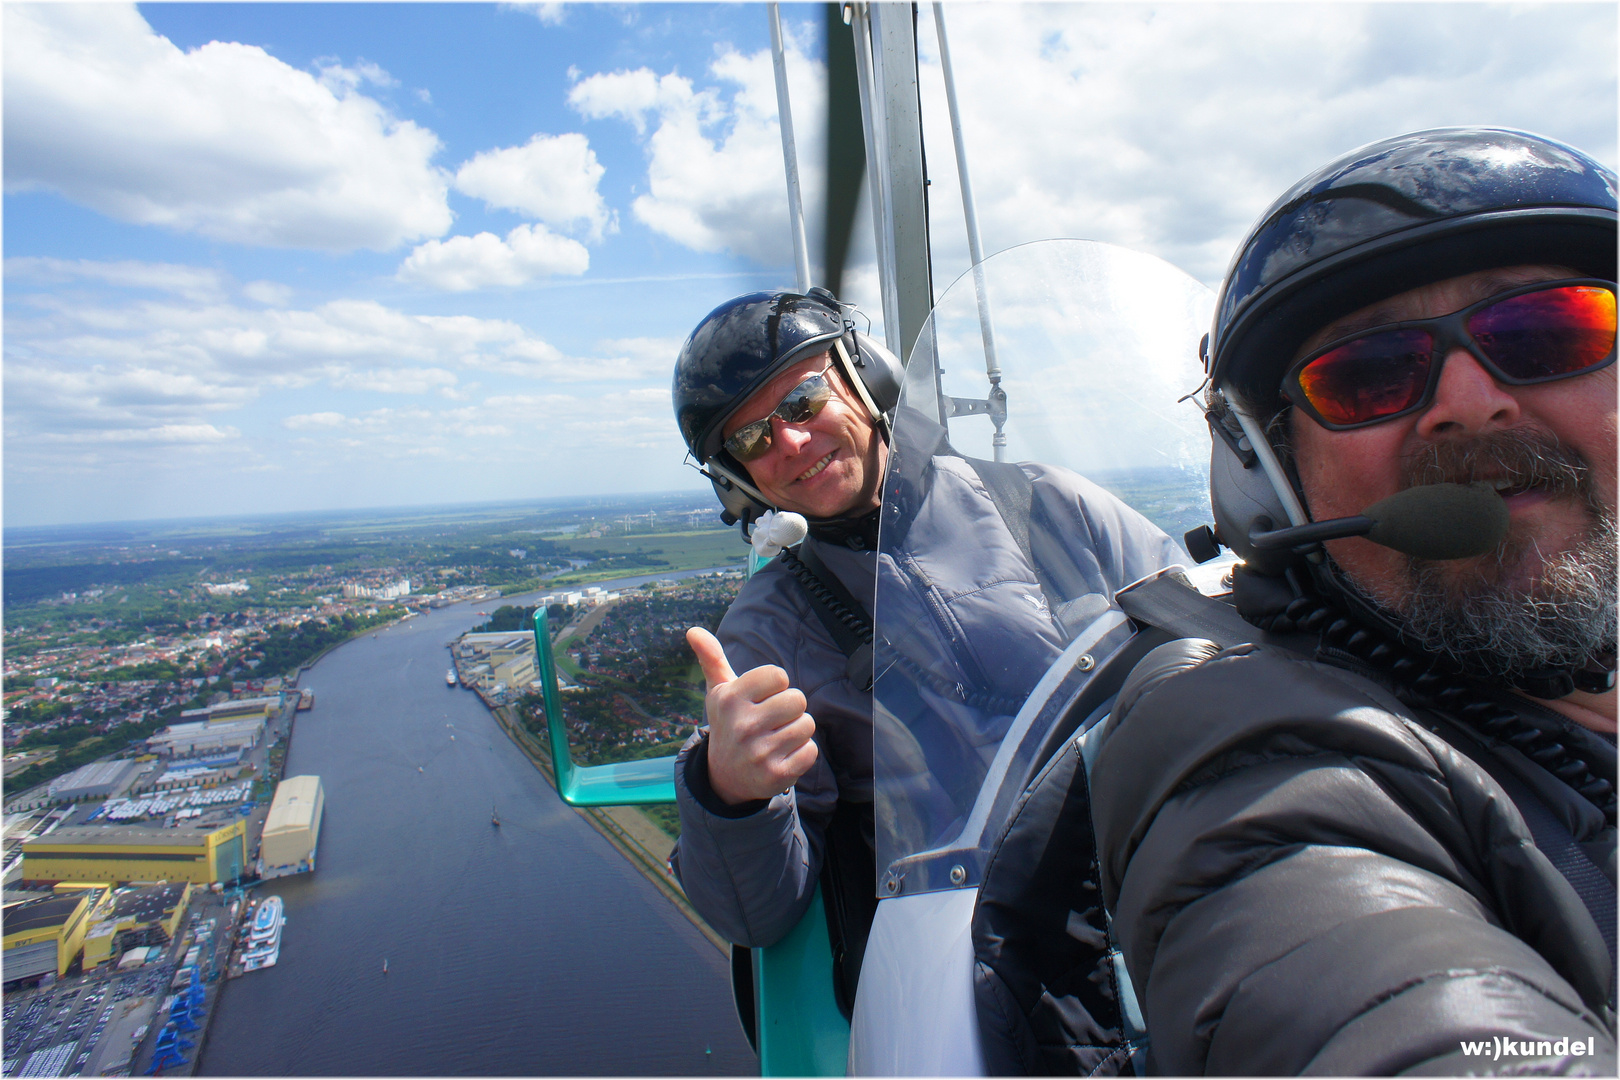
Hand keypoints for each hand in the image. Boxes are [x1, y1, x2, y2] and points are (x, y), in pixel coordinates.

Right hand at [687, 626, 817, 805]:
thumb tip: (693, 630)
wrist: (725, 778)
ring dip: (796, 731)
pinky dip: (802, 753)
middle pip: (797, 699)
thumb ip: (711, 658)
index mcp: (730, 699)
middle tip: (771, 720)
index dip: (776, 685)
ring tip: (776, 738)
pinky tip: (782, 756)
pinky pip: (810, 750)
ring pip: (807, 724)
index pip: (779, 675)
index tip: (762, 698)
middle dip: (789, 708)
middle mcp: (743, 725)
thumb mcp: (718, 692)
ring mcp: (760, 752)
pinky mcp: (777, 774)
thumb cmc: (730, 723)